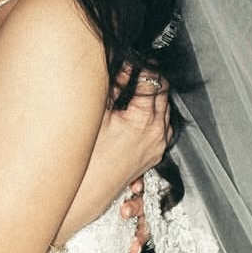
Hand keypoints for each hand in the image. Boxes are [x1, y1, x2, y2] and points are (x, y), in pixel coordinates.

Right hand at [53, 70, 171, 252]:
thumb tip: (119, 67)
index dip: (142, 65)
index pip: (152, 81)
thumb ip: (113, 88)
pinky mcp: (152, 155)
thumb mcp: (97, 116)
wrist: (85, 194)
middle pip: (163, 94)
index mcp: (144, 121)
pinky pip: (162, 127)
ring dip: (154, 96)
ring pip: (165, 110)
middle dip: (150, 77)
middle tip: (135, 66)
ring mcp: (156, 146)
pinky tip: (139, 110)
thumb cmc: (87, 160)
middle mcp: (156, 134)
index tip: (132, 58)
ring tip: (136, 86)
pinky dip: (154, 114)